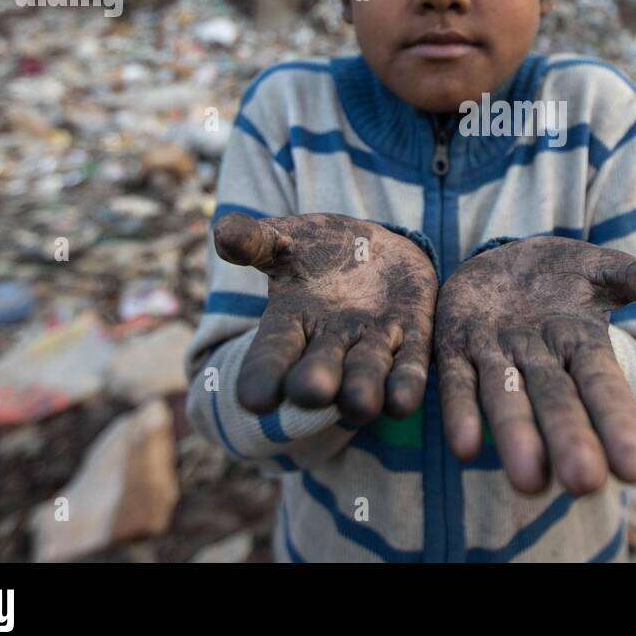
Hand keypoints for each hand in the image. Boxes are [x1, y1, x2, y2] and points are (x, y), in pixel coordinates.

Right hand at [214, 213, 437, 424]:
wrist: (375, 249)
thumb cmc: (319, 249)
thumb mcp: (287, 238)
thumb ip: (257, 240)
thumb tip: (223, 231)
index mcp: (289, 323)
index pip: (271, 353)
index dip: (263, 375)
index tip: (254, 399)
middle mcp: (328, 346)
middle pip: (319, 372)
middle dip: (315, 383)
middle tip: (312, 392)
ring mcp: (371, 346)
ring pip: (366, 375)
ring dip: (363, 390)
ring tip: (360, 404)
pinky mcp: (412, 341)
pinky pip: (409, 368)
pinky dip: (406, 385)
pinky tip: (403, 403)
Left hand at [434, 237, 635, 495]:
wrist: (501, 262)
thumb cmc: (561, 275)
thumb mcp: (601, 269)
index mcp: (582, 342)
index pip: (603, 384)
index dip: (617, 421)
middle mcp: (541, 359)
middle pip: (557, 401)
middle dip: (569, 439)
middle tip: (583, 485)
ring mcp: (497, 357)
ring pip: (506, 399)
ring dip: (516, 436)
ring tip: (528, 483)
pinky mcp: (455, 348)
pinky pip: (456, 381)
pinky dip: (459, 411)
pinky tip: (463, 447)